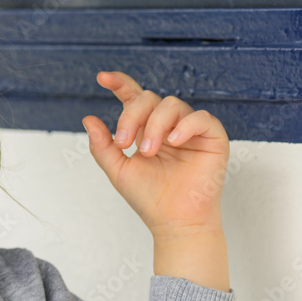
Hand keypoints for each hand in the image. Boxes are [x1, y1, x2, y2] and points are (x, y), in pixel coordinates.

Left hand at [83, 71, 229, 238]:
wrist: (175, 222)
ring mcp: (191, 130)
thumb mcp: (118, 170)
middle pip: (149, 98)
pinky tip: (172, 142)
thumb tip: (88, 119)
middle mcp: (169, 125)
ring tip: (148, 151)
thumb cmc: (149, 199)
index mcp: (146, 129)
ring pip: (172, 105)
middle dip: (132, 115)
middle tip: (124, 143)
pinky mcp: (213, 138)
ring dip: (155, 125)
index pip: (134, 98)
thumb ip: (102, 145)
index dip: (120, 83)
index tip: (102, 78)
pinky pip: (201, 118)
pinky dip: (184, 126)